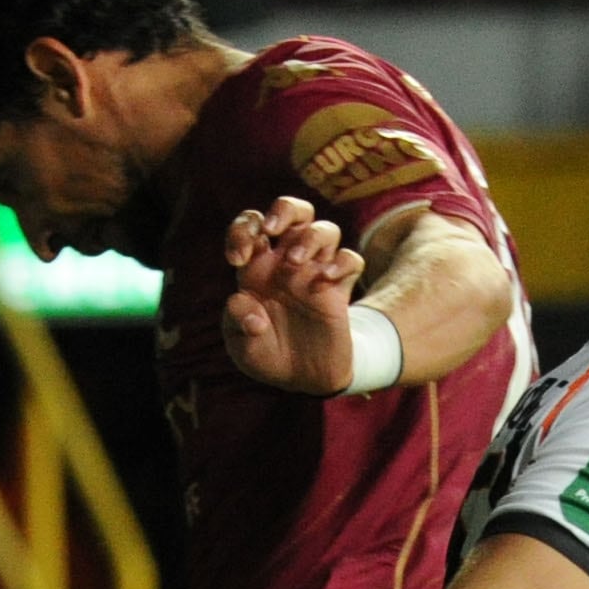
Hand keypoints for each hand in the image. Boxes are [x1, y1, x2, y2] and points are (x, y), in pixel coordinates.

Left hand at [219, 194, 367, 394]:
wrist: (303, 378)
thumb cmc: (267, 354)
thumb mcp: (242, 347)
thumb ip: (237, 323)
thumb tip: (245, 305)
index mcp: (257, 267)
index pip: (251, 226)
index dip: (242, 231)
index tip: (237, 260)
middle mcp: (287, 262)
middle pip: (293, 211)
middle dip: (283, 209)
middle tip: (272, 230)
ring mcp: (315, 273)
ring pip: (324, 229)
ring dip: (310, 237)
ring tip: (296, 263)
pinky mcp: (340, 289)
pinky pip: (351, 259)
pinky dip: (341, 263)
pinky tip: (325, 280)